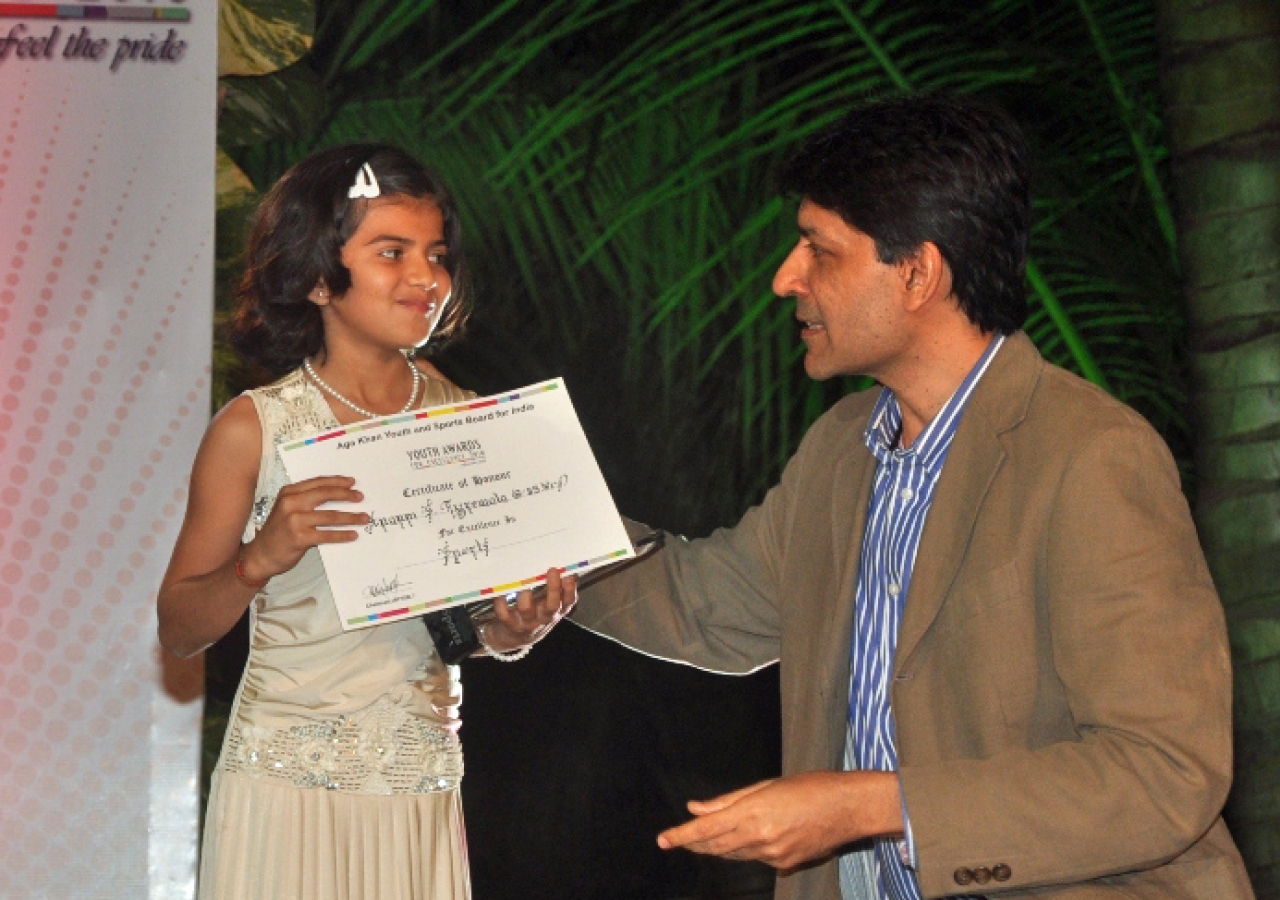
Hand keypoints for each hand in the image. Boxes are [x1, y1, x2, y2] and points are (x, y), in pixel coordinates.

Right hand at [239, 476, 367, 581]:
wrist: (260, 555)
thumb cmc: (277, 532)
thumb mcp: (286, 509)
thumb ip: (305, 500)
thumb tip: (336, 494)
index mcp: (288, 493)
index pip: (317, 482)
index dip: (337, 481)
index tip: (352, 482)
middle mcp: (291, 503)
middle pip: (325, 494)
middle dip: (346, 495)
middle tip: (361, 497)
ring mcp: (295, 521)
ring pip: (330, 516)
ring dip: (351, 517)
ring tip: (364, 518)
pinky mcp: (300, 538)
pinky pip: (327, 535)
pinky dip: (343, 535)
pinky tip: (353, 535)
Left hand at [483, 567, 577, 651]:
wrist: (517, 638)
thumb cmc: (536, 615)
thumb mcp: (549, 605)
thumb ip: (555, 590)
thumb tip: (561, 566)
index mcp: (556, 611)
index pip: (569, 602)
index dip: (570, 589)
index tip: (569, 575)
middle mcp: (544, 618)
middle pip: (552, 605)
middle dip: (553, 588)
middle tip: (552, 570)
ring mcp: (526, 622)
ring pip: (526, 608)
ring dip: (524, 594)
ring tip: (523, 581)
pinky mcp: (509, 624)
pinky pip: (504, 612)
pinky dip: (502, 601)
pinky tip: (502, 592)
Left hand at [656, 771, 903, 870]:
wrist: (848, 808)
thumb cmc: (810, 787)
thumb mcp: (766, 786)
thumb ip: (728, 800)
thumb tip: (696, 808)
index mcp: (753, 813)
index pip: (706, 830)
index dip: (681, 836)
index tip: (663, 840)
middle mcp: (760, 838)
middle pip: (716, 847)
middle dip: (694, 844)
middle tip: (677, 840)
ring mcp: (773, 855)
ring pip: (734, 856)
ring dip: (716, 849)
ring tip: (701, 841)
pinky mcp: (786, 864)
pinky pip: (755, 859)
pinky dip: (744, 850)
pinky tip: (745, 840)